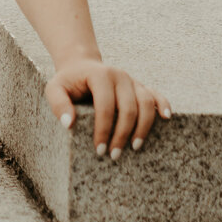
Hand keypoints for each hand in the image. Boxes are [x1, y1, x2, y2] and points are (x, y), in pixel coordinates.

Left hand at [45, 57, 171, 159]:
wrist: (81, 66)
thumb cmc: (68, 82)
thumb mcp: (55, 89)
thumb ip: (58, 104)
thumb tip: (69, 124)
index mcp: (100, 75)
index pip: (105, 106)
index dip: (103, 129)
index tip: (99, 149)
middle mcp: (120, 75)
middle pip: (128, 108)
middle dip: (122, 134)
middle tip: (114, 154)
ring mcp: (132, 80)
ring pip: (146, 104)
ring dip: (143, 127)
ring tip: (135, 147)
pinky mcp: (140, 86)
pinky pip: (156, 95)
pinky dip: (163, 105)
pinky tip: (166, 118)